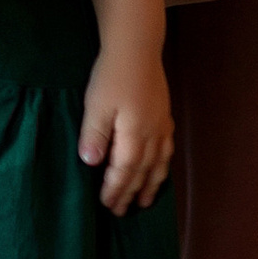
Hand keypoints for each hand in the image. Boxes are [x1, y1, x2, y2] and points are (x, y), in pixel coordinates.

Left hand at [78, 51, 175, 214]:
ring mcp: (161, 125)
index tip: (106, 204)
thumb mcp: (96, 105)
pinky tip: (160, 167)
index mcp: (134, 136)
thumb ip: (94, 135)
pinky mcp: (164, 114)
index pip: (124, 171)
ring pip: (158, 163)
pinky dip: (163, 165)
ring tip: (145, 202)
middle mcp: (152, 135)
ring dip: (151, 185)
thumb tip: (90, 163)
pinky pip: (167, 149)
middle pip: (142, 171)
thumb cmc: (112, 76)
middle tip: (121, 211)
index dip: (115, 189)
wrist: (137, 47)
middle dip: (131, 193)